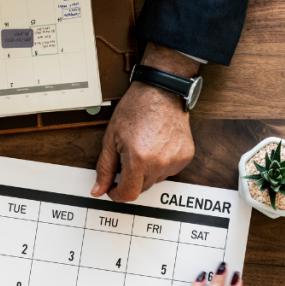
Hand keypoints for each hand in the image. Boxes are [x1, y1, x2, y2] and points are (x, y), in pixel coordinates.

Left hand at [92, 43, 200, 201]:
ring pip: (155, 180)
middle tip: (126, 159)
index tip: (113, 188)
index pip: (128, 194)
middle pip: (141, 188)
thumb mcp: (111, 138)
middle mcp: (159, 162)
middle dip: (130, 179)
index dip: (117, 194)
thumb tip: (98, 189)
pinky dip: (160, 164)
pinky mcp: (185, 157)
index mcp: (138, 159)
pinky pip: (169, 171)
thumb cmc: (137, 108)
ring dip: (146, 172)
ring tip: (142, 149)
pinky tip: (155, 148)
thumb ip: (104, 167)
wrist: (161, 91)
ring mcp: (175, 160)